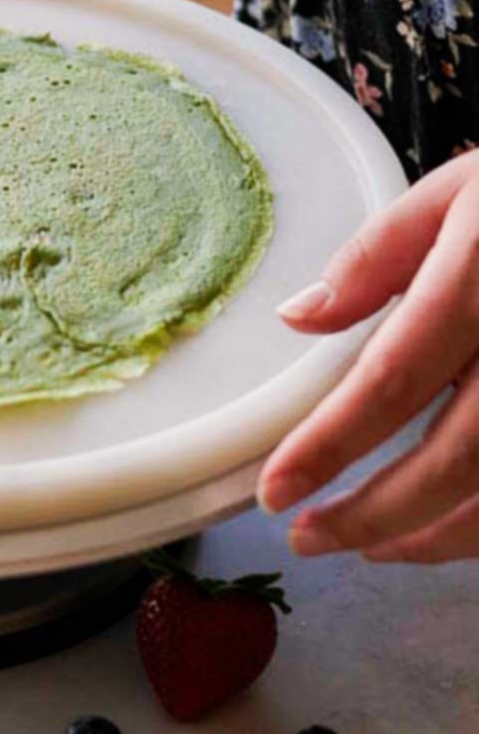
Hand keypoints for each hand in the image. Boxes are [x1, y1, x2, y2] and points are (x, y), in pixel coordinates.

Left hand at [257, 149, 478, 562]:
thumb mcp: (458, 191)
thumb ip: (378, 256)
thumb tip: (298, 318)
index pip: (393, 380)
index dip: (330, 445)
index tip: (276, 489)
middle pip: (452, 461)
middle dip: (372, 513)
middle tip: (306, 536)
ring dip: (429, 535)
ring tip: (367, 542)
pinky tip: (438, 526)